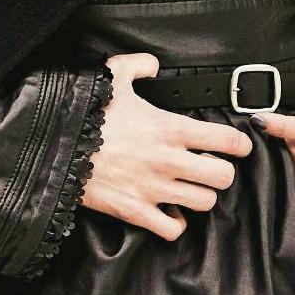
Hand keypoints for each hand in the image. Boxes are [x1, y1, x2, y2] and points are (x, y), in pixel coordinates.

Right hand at [80, 52, 253, 240]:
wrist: (54, 147)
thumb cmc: (85, 113)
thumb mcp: (112, 75)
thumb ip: (139, 65)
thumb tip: (152, 65)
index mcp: (170, 128)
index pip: (228, 141)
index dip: (240, 144)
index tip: (239, 145)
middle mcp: (168, 161)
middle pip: (224, 178)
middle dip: (222, 172)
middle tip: (211, 166)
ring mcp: (153, 189)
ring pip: (204, 203)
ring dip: (200, 195)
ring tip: (190, 186)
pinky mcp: (135, 211)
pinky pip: (173, 229)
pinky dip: (175, 222)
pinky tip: (169, 209)